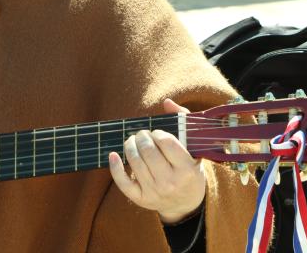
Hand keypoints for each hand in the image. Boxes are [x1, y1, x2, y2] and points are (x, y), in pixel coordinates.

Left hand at [107, 99, 205, 223]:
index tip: (157, 134)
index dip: (157, 133)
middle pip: (148, 150)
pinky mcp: (141, 199)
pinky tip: (113, 155)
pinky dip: (115, 167)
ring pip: (134, 161)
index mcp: (187, 169)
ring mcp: (155, 192)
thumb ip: (182, 121)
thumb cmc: (188, 169)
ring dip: (129, 145)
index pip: (166, 142)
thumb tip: (166, 102)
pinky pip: (123, 182)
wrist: (186, 203)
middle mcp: (171, 182)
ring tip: (132, 141)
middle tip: (142, 135)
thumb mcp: (193, 149)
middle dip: (141, 137)